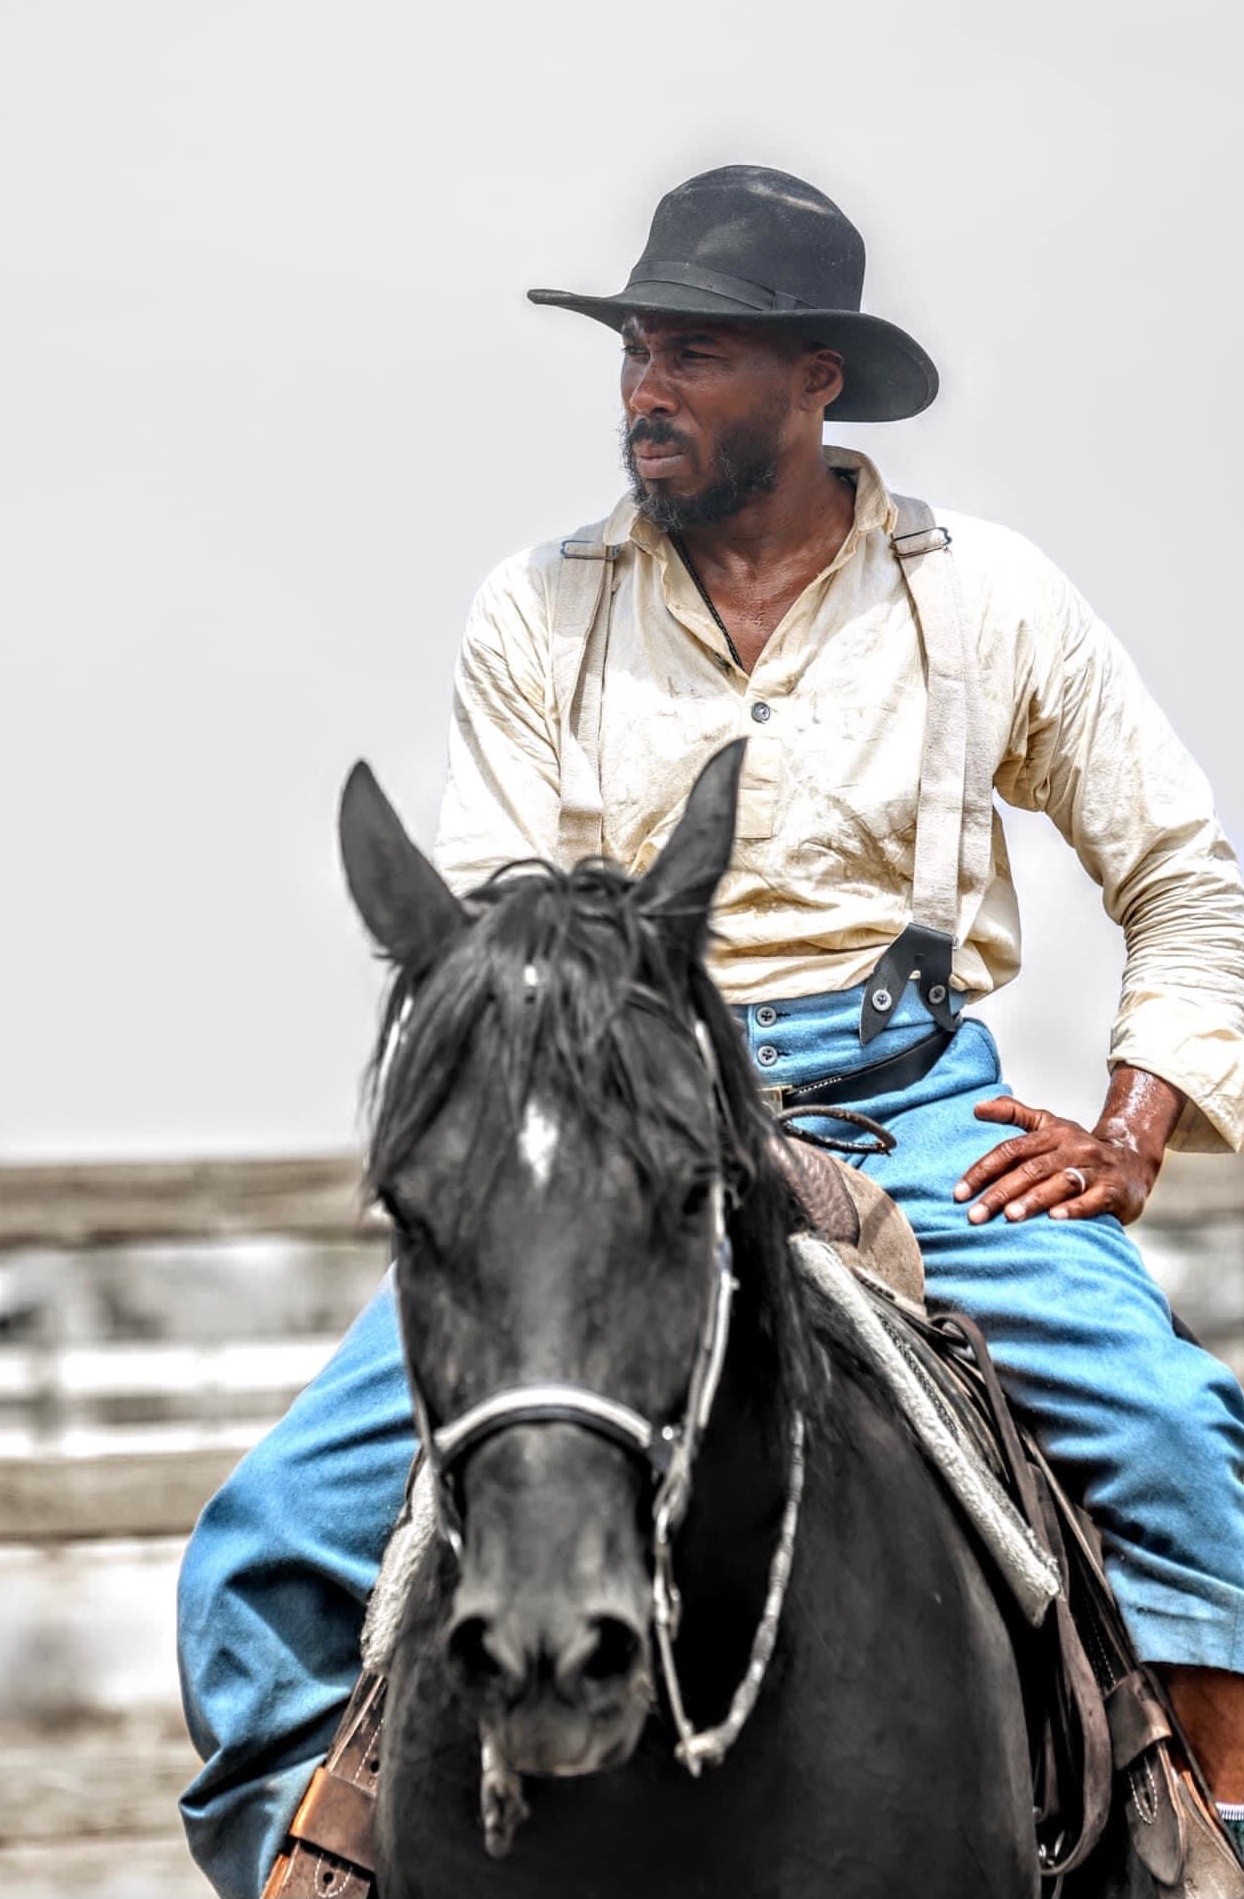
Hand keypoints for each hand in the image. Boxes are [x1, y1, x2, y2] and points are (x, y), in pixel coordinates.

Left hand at [953, 1095, 1161, 1225]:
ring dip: (1034, 1199)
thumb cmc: (1079, 1148)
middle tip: (975, 1215)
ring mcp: (1094, 1169)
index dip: (983, 1170)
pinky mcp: (1114, 1190)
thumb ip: (1013, 1113)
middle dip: (1000, 1193)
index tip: (959, 1192)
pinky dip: (1074, 1209)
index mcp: (1052, 1134)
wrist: (1133, 1160)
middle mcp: (1072, 1148)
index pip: (1010, 1150)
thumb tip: (976, 1107)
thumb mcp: (1048, 1125)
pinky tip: (1055, 1220)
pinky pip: (1093, 1199)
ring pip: (1060, 1182)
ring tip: (1010, 1216)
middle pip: (1030, 1169)